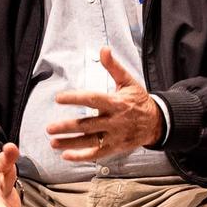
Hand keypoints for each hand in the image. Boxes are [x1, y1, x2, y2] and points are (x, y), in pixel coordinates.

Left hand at [46, 47, 164, 161]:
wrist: (157, 122)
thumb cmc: (139, 100)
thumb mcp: (129, 81)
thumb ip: (114, 67)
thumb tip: (103, 49)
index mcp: (117, 102)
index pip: (93, 99)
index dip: (75, 99)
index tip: (59, 98)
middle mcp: (115, 121)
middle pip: (88, 125)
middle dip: (68, 127)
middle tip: (50, 128)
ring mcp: (115, 136)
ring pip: (90, 141)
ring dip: (70, 143)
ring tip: (53, 142)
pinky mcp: (115, 147)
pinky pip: (97, 154)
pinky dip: (82, 157)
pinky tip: (66, 156)